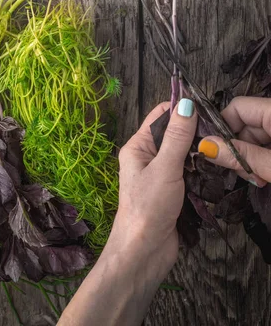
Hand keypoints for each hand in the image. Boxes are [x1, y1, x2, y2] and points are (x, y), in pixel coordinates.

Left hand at [58, 98, 197, 325]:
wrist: (144, 252)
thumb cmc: (148, 208)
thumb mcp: (164, 168)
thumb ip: (177, 137)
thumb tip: (187, 104)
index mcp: (138, 146)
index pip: (160, 116)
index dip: (182, 109)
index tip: (208, 110)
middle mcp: (147, 157)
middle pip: (174, 134)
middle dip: (195, 132)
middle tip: (219, 132)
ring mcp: (160, 174)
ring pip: (184, 154)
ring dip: (199, 153)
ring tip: (219, 150)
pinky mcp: (172, 191)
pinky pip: (188, 172)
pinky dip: (200, 170)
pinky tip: (214, 169)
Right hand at [198, 96, 270, 185]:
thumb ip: (240, 155)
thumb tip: (205, 145)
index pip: (237, 107)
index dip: (221, 126)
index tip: (213, 150)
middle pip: (245, 123)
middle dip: (236, 147)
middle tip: (239, 173)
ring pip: (256, 136)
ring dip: (249, 156)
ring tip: (257, 179)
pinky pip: (268, 142)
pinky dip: (263, 157)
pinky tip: (265, 175)